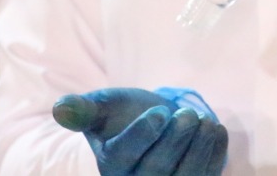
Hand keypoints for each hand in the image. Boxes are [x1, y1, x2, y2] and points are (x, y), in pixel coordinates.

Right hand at [52, 87, 227, 174]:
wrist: (156, 122)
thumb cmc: (124, 115)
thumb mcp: (104, 107)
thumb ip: (85, 109)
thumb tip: (60, 108)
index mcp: (112, 164)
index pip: (125, 156)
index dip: (144, 135)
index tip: (161, 112)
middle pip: (156, 170)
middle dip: (175, 141)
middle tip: (187, 115)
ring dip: (198, 150)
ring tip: (205, 122)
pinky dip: (214, 156)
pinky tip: (216, 131)